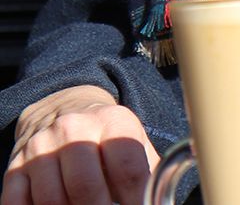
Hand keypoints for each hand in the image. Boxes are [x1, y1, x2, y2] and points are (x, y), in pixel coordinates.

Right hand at [1, 85, 158, 204]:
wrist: (65, 108)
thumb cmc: (107, 137)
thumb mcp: (132, 141)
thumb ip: (147, 171)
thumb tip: (159, 199)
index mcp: (112, 120)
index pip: (126, 167)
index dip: (135, 199)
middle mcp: (73, 128)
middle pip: (86, 187)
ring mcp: (41, 147)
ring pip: (53, 201)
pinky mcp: (15, 167)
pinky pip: (18, 204)